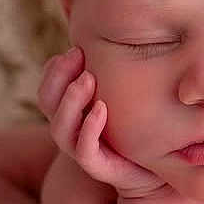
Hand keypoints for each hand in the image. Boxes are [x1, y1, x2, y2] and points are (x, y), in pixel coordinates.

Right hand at [38, 46, 166, 198]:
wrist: (156, 169)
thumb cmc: (139, 126)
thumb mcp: (124, 92)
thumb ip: (112, 68)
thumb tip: (111, 34)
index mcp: (72, 111)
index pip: (48, 88)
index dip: (55, 69)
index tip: (76, 49)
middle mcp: (72, 129)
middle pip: (47, 102)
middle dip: (59, 76)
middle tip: (77, 54)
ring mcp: (82, 149)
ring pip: (60, 127)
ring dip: (71, 100)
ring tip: (87, 79)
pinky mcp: (99, 168)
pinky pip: (84, 150)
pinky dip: (89, 128)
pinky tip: (101, 109)